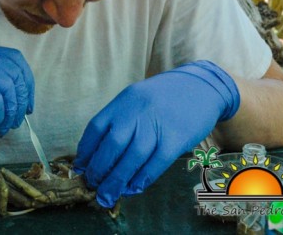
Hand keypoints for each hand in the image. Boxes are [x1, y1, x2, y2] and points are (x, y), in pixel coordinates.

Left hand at [73, 60, 238, 207]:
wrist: (201, 87)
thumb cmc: (164, 98)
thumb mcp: (136, 99)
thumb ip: (118, 121)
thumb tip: (97, 153)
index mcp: (123, 101)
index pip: (96, 129)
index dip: (86, 152)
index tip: (80, 168)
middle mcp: (137, 112)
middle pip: (111, 147)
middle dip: (99, 171)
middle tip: (93, 185)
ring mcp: (157, 125)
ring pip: (131, 159)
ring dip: (117, 180)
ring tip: (109, 194)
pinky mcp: (176, 139)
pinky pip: (155, 164)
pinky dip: (142, 179)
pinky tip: (133, 188)